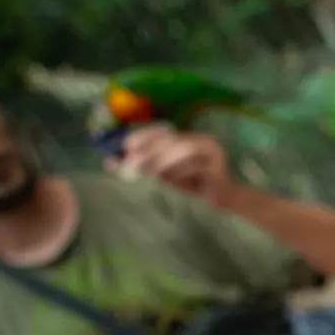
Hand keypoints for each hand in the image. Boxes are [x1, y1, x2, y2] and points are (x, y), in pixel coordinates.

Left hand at [112, 124, 232, 205]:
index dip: (144, 135)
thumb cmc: (192, 188)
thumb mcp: (162, 176)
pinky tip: (169, 183)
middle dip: (148, 150)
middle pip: (172, 139)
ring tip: (145, 174)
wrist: (224, 205)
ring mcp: (215, 156)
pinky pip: (197, 167)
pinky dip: (180, 173)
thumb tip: (110, 162)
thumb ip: (141, 167)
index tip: (125, 146)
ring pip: (184, 148)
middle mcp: (204, 142)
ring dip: (162, 160)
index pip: (164, 130)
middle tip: (129, 164)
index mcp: (189, 138)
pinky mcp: (220, 172)